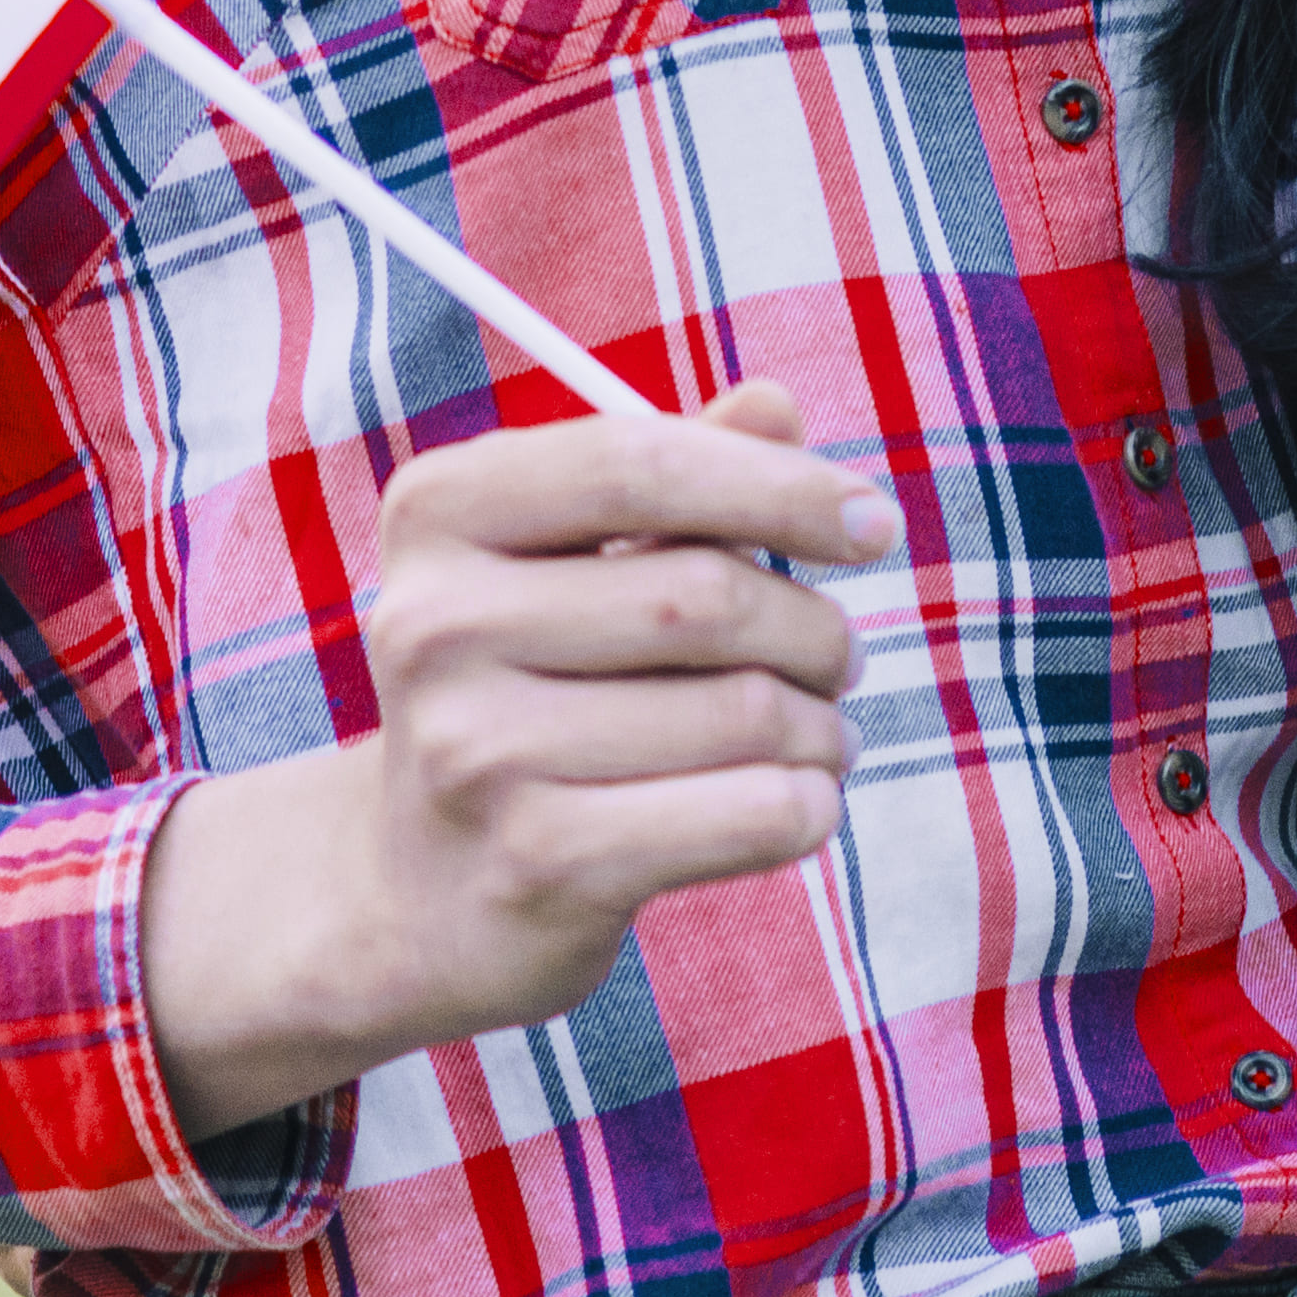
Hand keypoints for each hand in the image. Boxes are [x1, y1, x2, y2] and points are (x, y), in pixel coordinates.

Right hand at [138, 379, 879, 1138]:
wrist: (424, 891)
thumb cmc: (531, 692)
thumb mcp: (576, 564)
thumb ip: (675, 478)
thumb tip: (777, 405)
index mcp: (439, 513)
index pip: (638, 461)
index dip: (779, 484)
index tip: (873, 521)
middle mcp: (434, 623)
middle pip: (707, 593)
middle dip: (814, 627)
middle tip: (836, 659)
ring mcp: (475, 749)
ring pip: (746, 710)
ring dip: (821, 727)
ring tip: (813, 738)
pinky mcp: (538, 861)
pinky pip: (751, 812)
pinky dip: (809, 804)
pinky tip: (798, 803)